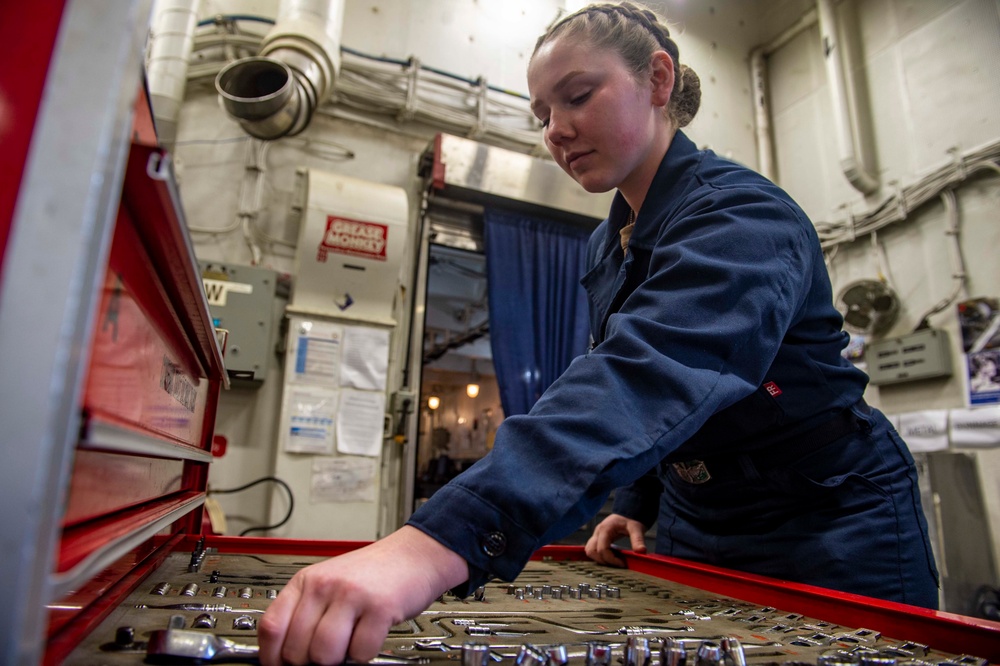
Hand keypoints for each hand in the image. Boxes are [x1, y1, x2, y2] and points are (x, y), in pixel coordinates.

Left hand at [258, 526, 468, 665]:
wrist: (413, 555)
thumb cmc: (373, 573)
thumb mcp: (329, 583)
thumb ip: (306, 612)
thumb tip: (284, 655)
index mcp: (306, 582)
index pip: (272, 627)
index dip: (272, 657)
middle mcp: (325, 586)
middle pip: (297, 649)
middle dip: (311, 661)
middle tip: (328, 652)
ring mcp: (352, 595)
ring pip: (324, 655)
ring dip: (338, 660)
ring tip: (350, 643)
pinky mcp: (379, 608)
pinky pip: (360, 653)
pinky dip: (365, 654)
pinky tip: (369, 635)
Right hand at [584, 513, 647, 566]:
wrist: (629, 513)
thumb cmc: (631, 519)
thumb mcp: (636, 529)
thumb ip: (638, 540)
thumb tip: (641, 551)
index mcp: (605, 529)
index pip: (602, 549)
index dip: (611, 560)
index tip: (622, 564)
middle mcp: (598, 532)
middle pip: (591, 551)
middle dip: (603, 561)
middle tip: (616, 564)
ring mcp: (596, 534)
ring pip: (589, 550)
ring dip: (599, 559)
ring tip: (613, 561)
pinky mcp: (598, 538)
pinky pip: (592, 549)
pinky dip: (599, 555)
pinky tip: (610, 557)